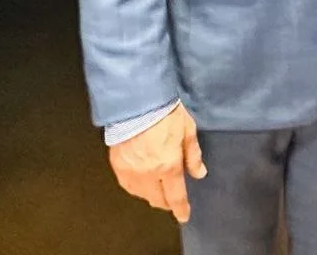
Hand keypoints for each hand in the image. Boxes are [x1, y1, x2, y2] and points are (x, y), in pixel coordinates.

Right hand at [108, 103, 206, 221]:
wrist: (137, 101)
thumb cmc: (165, 112)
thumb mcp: (188, 130)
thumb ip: (193, 155)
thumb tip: (199, 173)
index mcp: (168, 165)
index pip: (175, 196)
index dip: (180, 209)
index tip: (183, 216)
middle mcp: (148, 173)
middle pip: (157, 199)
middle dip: (166, 202)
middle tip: (172, 199)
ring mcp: (131, 170)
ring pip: (141, 194)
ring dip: (151, 195)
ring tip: (158, 189)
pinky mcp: (117, 164)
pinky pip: (127, 185)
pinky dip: (136, 188)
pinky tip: (141, 183)